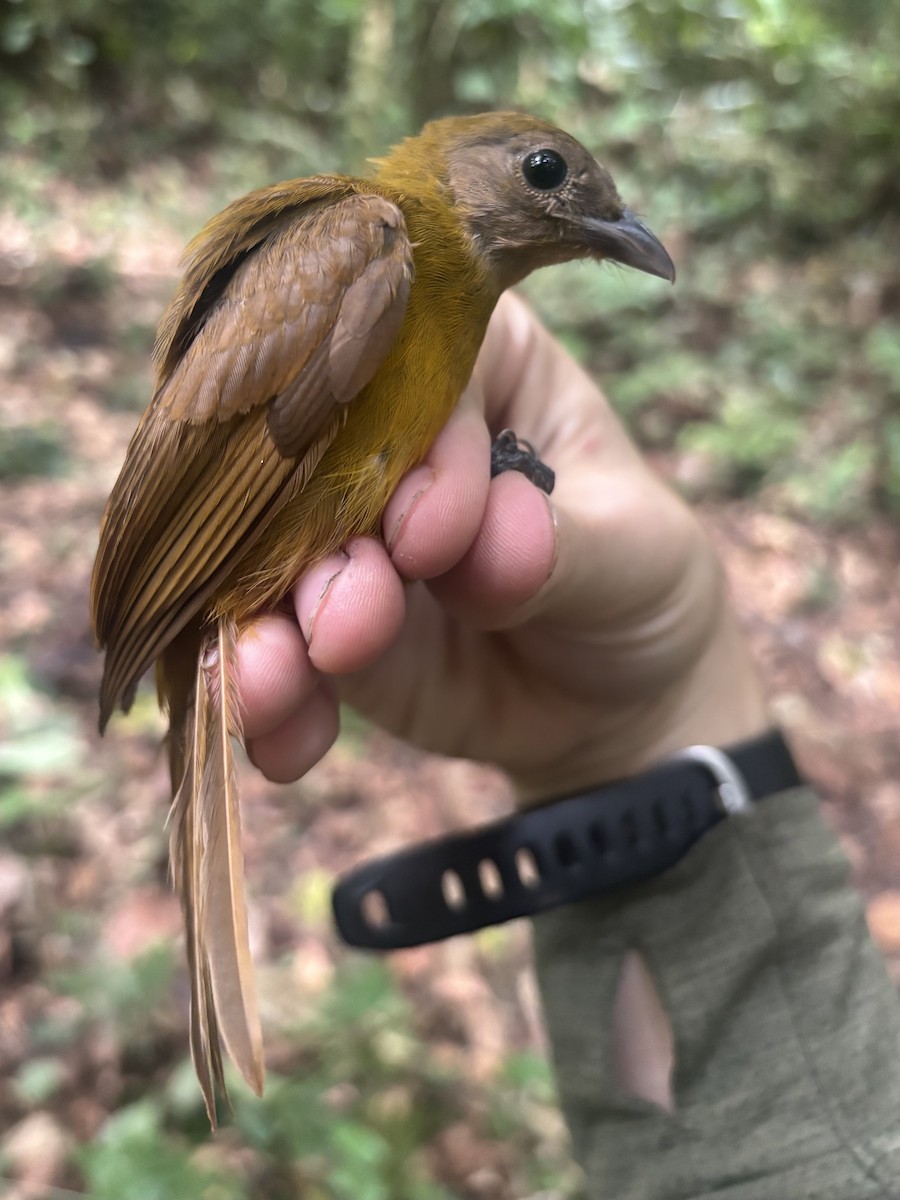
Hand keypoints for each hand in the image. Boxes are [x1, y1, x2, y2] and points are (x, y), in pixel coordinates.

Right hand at [238, 293, 767, 803]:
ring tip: (273, 694)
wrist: (619, 707)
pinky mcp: (320, 617)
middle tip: (341, 633)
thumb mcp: (633, 556)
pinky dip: (270, 699)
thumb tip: (487, 543)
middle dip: (302, 549)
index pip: (404, 367)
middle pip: (302, 456)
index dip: (394, 444)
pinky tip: (288, 746)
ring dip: (260, 631)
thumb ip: (559, 545)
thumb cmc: (641, 585)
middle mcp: (387, 432)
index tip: (427, 541)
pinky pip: (274, 649)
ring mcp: (343, 528)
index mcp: (474, 362)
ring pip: (266, 556)